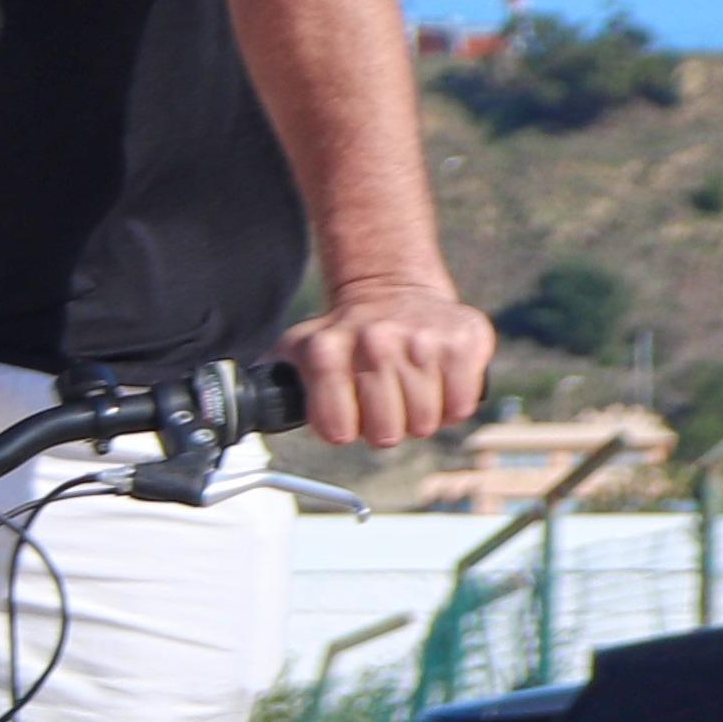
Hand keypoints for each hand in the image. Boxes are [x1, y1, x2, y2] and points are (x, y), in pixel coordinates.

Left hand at [282, 281, 493, 453]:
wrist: (392, 288)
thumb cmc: (345, 332)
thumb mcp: (299, 349)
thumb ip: (274, 380)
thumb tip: (259, 410)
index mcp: (327, 351)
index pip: (339, 431)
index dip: (343, 431)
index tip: (346, 417)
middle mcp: (375, 343)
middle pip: (386, 433)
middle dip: (384, 428)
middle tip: (383, 404)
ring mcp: (422, 340)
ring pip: (425, 423)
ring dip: (418, 417)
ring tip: (408, 391)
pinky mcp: (464, 340)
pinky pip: (461, 406)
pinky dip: (452, 405)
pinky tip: (436, 383)